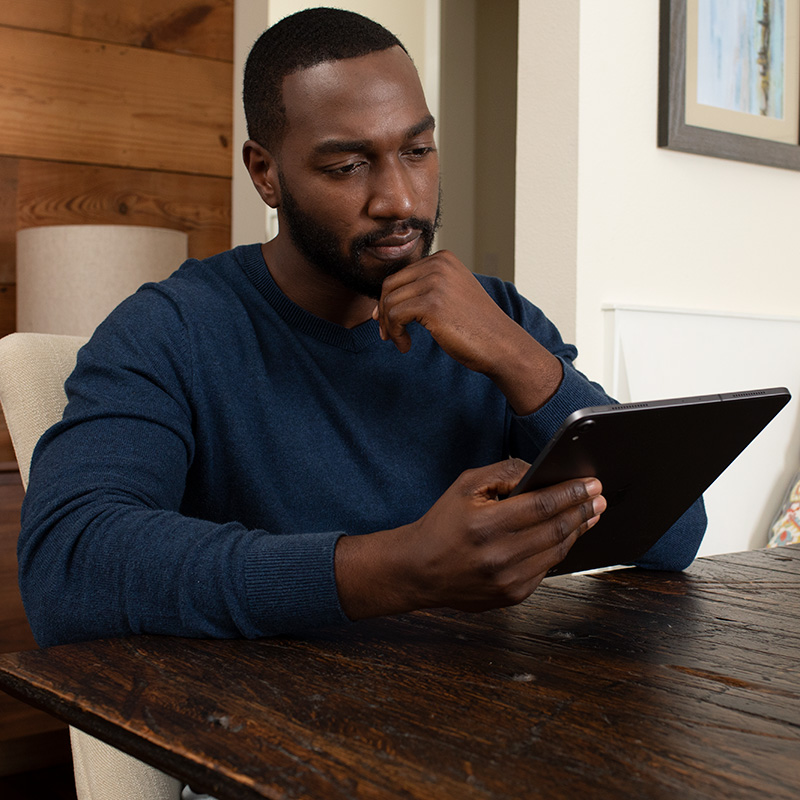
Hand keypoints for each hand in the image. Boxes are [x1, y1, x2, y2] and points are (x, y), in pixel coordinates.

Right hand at [335, 459, 605, 618]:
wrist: (419, 569)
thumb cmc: (442, 524)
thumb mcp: (465, 485)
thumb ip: (504, 473)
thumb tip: (539, 471)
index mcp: (486, 524)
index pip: (542, 505)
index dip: (572, 493)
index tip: (591, 483)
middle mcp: (499, 555)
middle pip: (556, 529)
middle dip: (583, 510)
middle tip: (598, 497)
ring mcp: (507, 580)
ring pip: (556, 551)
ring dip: (577, 530)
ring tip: (590, 514)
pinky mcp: (512, 596)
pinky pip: (546, 569)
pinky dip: (559, 550)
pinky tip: (565, 536)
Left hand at [373, 251, 561, 413]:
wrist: (500, 344)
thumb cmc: (475, 326)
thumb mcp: (450, 296)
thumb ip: (423, 290)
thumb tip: (380, 302)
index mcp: (444, 258)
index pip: (400, 275)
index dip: (389, 301)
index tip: (392, 324)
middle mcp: (439, 265)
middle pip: (389, 286)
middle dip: (384, 313)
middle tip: (390, 335)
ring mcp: (435, 283)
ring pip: (388, 302)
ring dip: (390, 327)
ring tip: (401, 342)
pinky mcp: (431, 304)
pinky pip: (394, 316)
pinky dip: (395, 334)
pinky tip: (406, 346)